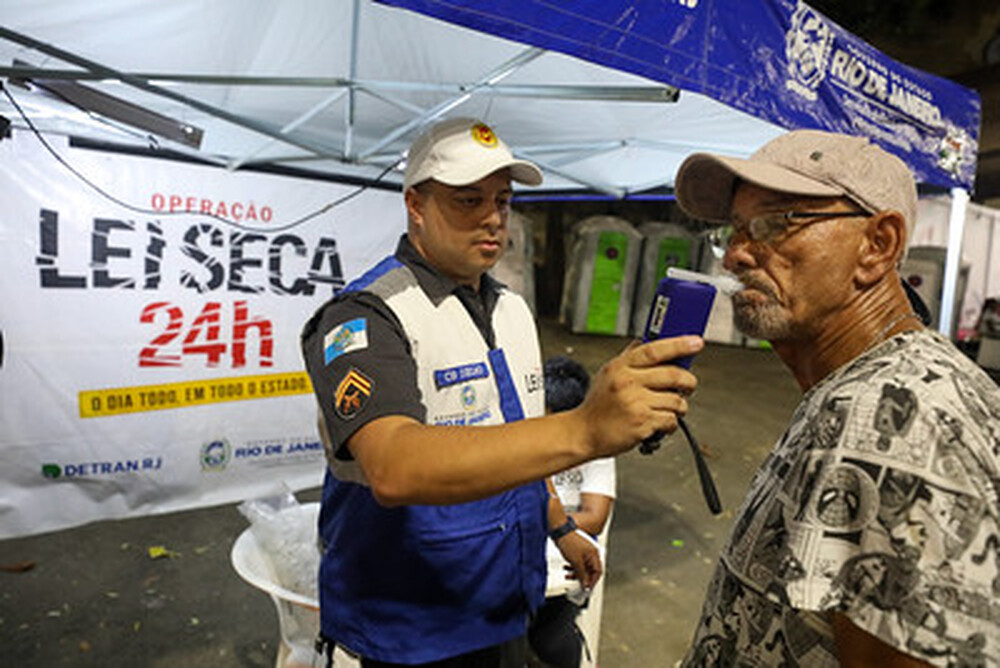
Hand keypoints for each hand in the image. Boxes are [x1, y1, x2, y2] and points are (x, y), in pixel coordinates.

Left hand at [555, 530, 601, 589]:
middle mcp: (591, 553)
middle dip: (583, 578)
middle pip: (590, 570)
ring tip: (568, 575)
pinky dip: (572, 567)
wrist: (559, 530)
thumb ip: (582, 574)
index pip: (598, 572)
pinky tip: (566, 568)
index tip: (587, 588)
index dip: (593, 581)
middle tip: (577, 584)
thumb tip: (585, 584)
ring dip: (576, 573)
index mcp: (594, 554)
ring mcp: (584, 552)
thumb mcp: (576, 561)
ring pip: (582, 567)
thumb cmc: (569, 540)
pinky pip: (577, 562)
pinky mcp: (577, 551)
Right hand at [576, 335, 701, 457]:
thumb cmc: (598, 406)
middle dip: (688, 381)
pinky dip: (670, 424)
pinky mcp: (642, 423)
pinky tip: (658, 423)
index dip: (679, 344)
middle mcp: (627, 382)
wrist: (584, 433)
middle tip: (688, 385)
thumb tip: (648, 341)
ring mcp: (635, 403)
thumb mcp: (608, 374)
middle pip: (673, 374)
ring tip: (666, 409)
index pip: (655, 349)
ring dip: (678, 407)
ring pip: (676, 400)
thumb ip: (629, 358)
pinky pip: (671, 420)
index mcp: (620, 367)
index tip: (695, 342)